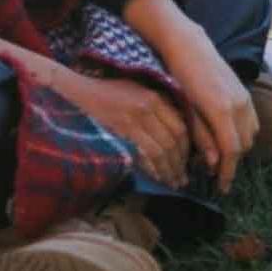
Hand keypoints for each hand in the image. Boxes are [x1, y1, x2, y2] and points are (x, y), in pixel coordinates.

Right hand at [63, 73, 189, 189]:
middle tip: (182, 179)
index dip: (187, 147)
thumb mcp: (139, 93)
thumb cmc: (111, 90)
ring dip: (169, 168)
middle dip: (180, 162)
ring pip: (162, 149)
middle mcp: (150, 106)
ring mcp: (136, 118)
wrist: (83, 88)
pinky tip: (157, 176)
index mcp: (156, 96)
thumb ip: (157, 108)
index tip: (188, 161)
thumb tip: (174, 135)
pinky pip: (146, 152)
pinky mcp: (122, 128)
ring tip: (173, 182)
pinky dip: (154, 167)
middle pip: (174, 139)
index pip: (181, 126)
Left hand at [157, 25, 256, 193]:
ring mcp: (245, 96)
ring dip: (239, 147)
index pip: (232, 151)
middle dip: (231, 162)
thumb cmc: (180, 78)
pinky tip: (227, 134)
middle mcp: (239, 104)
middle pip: (244, 145)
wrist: (189, 46)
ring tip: (219, 154)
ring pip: (251, 133)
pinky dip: (244, 132)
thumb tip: (213, 163)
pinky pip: (252, 120)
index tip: (221, 188)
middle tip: (212, 172)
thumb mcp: (186, 111)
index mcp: (222, 110)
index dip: (227, 172)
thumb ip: (202, 137)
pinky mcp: (245, 91)